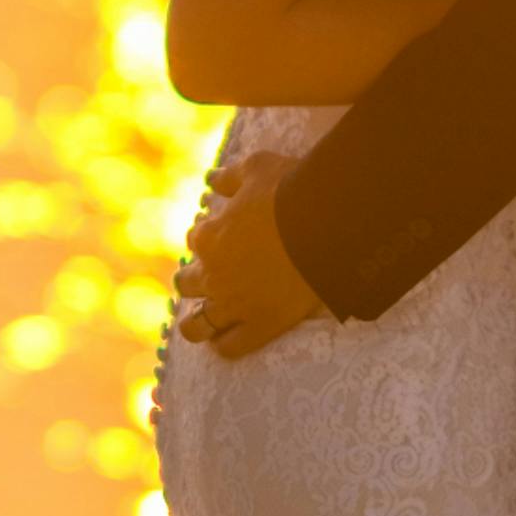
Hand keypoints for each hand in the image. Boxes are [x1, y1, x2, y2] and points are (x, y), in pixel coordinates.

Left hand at [176, 154, 325, 359]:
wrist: (328, 223)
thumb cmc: (291, 189)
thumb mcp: (256, 168)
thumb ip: (229, 177)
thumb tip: (211, 179)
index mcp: (209, 237)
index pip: (195, 240)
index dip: (208, 238)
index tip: (225, 237)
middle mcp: (213, 275)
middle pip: (187, 284)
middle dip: (195, 280)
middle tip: (215, 277)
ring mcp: (235, 305)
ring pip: (196, 326)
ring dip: (196, 321)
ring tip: (202, 320)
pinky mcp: (261, 326)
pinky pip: (229, 346)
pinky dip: (223, 344)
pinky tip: (225, 339)